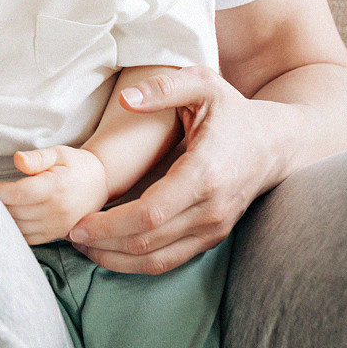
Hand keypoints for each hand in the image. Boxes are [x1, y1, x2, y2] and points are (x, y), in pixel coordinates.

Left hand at [0, 145, 110, 244]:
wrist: (100, 183)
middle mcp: (57, 211)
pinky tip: (1, 221)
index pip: (17, 194)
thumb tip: (17, 159)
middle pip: (15, 212)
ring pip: (19, 228)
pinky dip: (12, 231)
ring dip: (0, 219)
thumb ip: (37, 157)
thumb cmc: (75, 165)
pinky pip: (28, 239)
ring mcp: (58, 226)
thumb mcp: (58, 153)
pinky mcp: (57, 235)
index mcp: (56, 188)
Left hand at [66, 65, 273, 273]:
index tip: (78, 223)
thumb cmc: (234, 112)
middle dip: (104, 244)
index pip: (150, 214)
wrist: (276, 144)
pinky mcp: (213, 237)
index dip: (110, 225)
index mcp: (204, 173)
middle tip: (69, 235)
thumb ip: (164, 87)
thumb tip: (126, 99)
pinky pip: (171, 260)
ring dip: (117, 260)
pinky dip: (137, 263)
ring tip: (84, 248)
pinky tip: (111, 252)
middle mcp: (211, 208)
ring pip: (158, 259)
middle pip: (148, 241)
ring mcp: (215, 228)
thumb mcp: (203, 84)